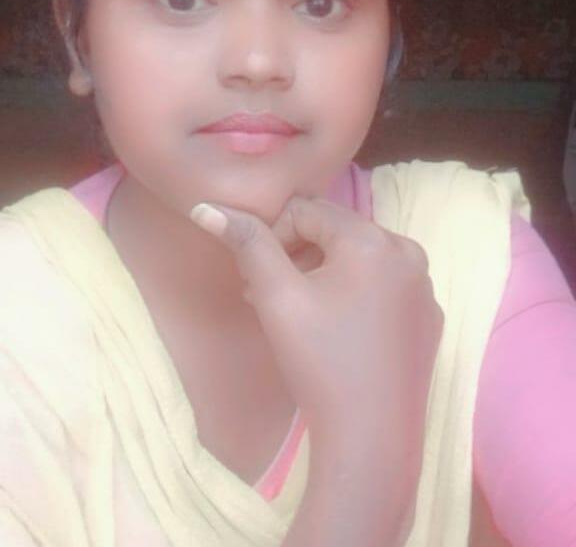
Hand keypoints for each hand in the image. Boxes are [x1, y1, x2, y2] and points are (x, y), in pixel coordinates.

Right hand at [189, 197, 442, 441]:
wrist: (370, 439)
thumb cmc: (320, 362)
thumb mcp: (276, 297)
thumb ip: (247, 243)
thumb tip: (208, 208)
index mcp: (374, 240)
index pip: (307, 210)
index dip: (274, 237)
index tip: (257, 278)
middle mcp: (408, 253)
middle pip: (336, 232)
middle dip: (296, 255)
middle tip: (266, 294)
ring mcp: (424, 287)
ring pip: (360, 259)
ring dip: (322, 273)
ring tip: (294, 312)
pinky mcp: (429, 317)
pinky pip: (384, 286)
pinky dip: (354, 294)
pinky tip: (334, 329)